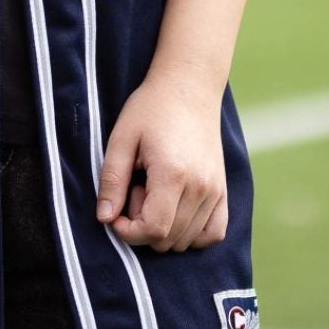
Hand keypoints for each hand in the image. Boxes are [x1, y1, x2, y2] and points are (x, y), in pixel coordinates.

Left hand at [94, 66, 228, 252]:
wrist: (188, 87)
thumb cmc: (151, 108)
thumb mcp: (122, 138)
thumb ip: (112, 180)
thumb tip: (104, 219)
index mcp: (173, 174)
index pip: (153, 230)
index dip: (127, 231)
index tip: (115, 213)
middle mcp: (200, 187)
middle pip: (168, 239)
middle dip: (142, 224)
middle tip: (137, 188)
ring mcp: (216, 191)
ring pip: (187, 241)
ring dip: (164, 227)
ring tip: (155, 190)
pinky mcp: (223, 191)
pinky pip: (213, 234)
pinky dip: (192, 234)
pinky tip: (175, 211)